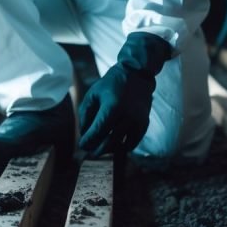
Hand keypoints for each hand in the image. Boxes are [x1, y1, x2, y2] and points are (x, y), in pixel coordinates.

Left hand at [78, 32, 172, 156]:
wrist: (137, 74)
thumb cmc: (111, 84)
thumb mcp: (93, 94)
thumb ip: (85, 113)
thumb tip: (83, 132)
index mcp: (112, 107)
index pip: (97, 131)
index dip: (88, 141)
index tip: (82, 145)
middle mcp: (127, 116)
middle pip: (109, 142)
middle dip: (97, 149)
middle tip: (90, 152)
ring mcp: (137, 121)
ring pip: (121, 145)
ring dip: (109, 150)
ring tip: (101, 149)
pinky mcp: (144, 124)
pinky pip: (133, 143)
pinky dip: (123, 147)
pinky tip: (115, 146)